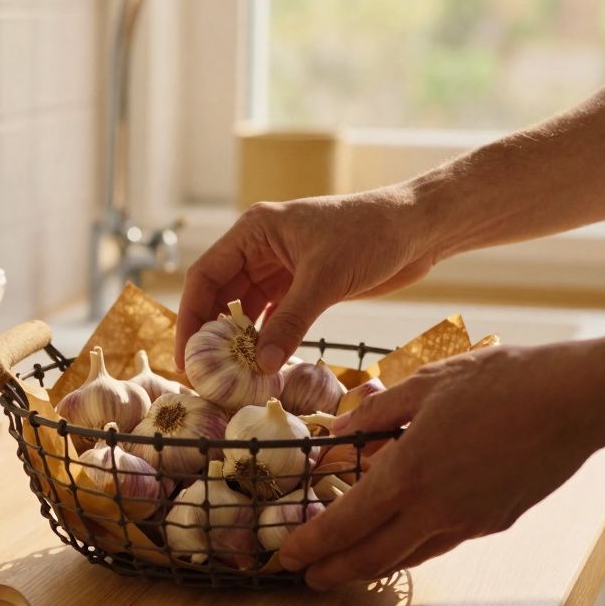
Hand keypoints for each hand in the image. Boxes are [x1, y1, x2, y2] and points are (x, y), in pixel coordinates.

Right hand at [175, 188, 438, 371]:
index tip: (187, 356)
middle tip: (206, 375)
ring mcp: (280, 267)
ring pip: (245, 310)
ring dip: (239, 341)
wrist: (417, 229)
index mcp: (254, 231)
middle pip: (219, 296)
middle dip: (211, 335)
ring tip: (232, 376)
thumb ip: (291, 323)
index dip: (191, 317)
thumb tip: (261, 366)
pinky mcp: (302, 285)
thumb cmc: (371, 234)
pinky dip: (266, 340)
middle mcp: (260, 248)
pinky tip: (262, 366)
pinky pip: (272, 317)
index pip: (205, 276)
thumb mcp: (325, 279)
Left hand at [279, 344, 604, 589]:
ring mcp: (468, 522)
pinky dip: (410, 547)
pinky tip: (402, 536)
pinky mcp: (495, 521)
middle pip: (370, 557)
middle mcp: (435, 510)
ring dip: (369, 564)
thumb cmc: (501, 382)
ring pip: (407, 556)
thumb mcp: (424, 384)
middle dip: (331, 570)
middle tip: (305, 575)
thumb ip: (376, 414)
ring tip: (345, 564)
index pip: (344, 524)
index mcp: (408, 474)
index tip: (286, 556)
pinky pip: (440, 542)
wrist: (574, 402)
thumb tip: (341, 431)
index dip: (310, 545)